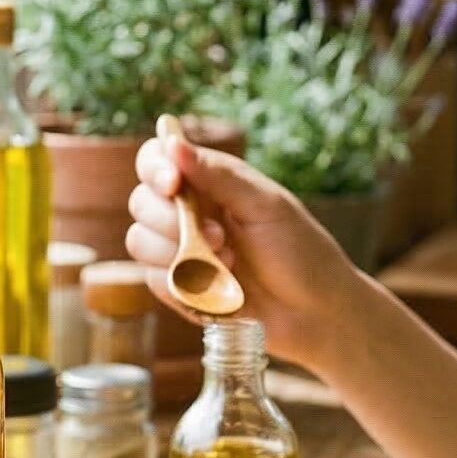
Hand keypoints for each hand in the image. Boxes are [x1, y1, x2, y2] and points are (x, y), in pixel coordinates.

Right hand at [125, 129, 352, 371]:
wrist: (317, 314)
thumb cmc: (301, 252)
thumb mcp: (267, 205)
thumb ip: (219, 175)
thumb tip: (174, 143)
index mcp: (209, 183)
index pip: (157, 160)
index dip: (155, 168)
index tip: (173, 184)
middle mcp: (188, 213)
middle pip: (141, 201)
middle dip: (170, 219)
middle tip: (218, 236)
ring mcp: (179, 252)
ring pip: (139, 241)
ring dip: (178, 253)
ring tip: (227, 263)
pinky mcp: (178, 290)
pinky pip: (151, 280)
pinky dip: (181, 283)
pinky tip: (218, 288)